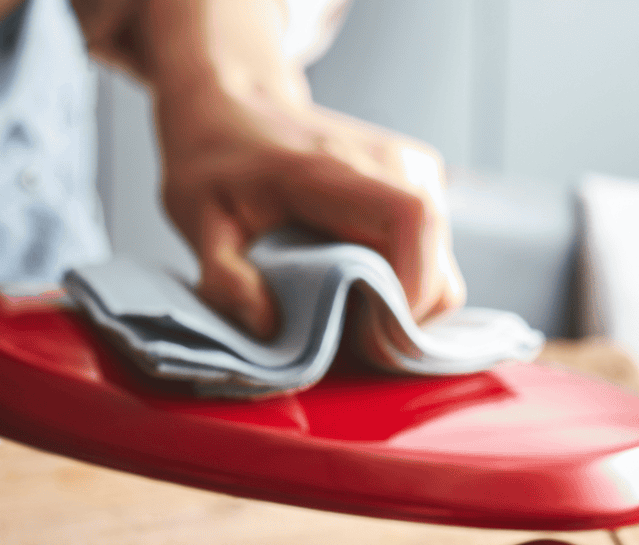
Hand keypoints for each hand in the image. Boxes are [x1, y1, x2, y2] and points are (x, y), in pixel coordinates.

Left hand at [156, 83, 465, 338]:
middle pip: (437, 272)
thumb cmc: (216, 169)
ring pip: (441, 278)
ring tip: (344, 317)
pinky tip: (357, 294)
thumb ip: (226, 280)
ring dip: (400, 317)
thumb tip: (269, 326)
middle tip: (343, 343)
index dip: (406, 293)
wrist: (236, 108)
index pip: (411, 222)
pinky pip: (433, 268)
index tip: (364, 337)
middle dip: (398, 328)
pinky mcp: (421, 189)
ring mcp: (415, 175)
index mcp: (336, 171)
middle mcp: (394, 166)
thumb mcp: (197, 224)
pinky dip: (403, 297)